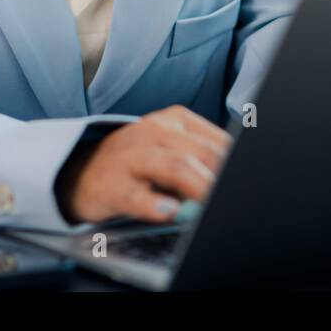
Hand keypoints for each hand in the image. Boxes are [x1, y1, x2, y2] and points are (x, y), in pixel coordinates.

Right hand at [59, 105, 232, 223]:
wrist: (81, 172)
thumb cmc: (138, 162)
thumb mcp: (171, 148)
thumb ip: (204, 160)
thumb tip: (239, 179)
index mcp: (176, 120)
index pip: (219, 142)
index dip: (238, 164)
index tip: (250, 182)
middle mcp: (155, 132)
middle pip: (202, 153)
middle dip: (223, 177)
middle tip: (237, 196)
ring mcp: (133, 156)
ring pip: (176, 167)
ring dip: (199, 187)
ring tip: (213, 203)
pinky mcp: (114, 185)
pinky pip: (137, 196)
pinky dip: (155, 204)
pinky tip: (169, 211)